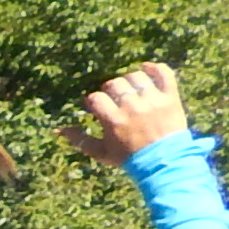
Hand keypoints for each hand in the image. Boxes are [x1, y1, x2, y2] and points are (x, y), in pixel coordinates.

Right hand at [62, 61, 188, 164]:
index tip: (97, 107)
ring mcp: (153, 100)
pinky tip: (146, 68)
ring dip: (129, 80)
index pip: (96, 98)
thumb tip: (57, 130)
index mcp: (113, 120)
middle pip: (115, 84)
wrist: (163, 161)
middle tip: (113, 98)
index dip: (93, 101)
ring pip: (136, 76)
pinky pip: (163, 73)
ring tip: (129, 88)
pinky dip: (154, 67)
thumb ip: (79, 140)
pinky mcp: (170, 97)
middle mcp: (132, 107)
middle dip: (110, 89)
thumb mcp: (101, 152)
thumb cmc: (128, 157)